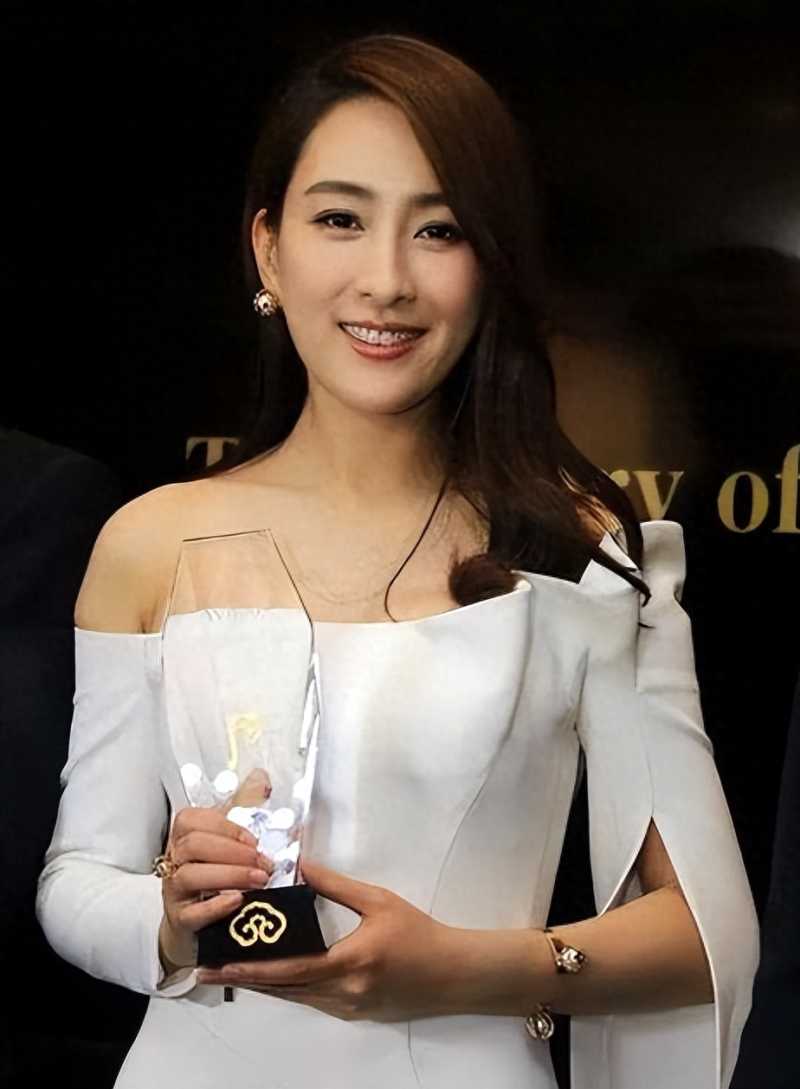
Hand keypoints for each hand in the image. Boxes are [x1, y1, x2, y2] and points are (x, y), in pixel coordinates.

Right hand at [159, 772, 273, 970]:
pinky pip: (191, 913)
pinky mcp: (181, 921)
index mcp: (185, 837)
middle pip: (192, 845)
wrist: (196, 925)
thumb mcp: (227, 839)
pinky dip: (215, 906)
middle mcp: (175, 861)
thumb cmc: (213, 876)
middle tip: (263, 861)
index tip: (253, 838)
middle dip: (233, 851)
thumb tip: (261, 778)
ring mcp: (175, 892)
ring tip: (259, 879)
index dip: (224, 826)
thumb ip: (243, 807)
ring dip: (230, 875)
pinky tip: (237, 900)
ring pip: (190, 875)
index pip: (191, 819)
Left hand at [196, 858, 466, 1020]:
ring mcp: (347, 1009)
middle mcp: (343, 994)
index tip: (221, 963)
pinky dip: (287, 989)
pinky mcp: (353, 1014)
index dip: (252, 968)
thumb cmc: (418, 932)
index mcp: (348, 963)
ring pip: (295, 998)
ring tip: (230, 972)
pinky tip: (271, 978)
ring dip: (262, 986)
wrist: (452, 972)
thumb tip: (301, 865)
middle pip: (284, 989)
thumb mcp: (379, 901)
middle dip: (245, 979)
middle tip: (209, 970)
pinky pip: (311, 1001)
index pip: (290, 969)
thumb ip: (336, 886)